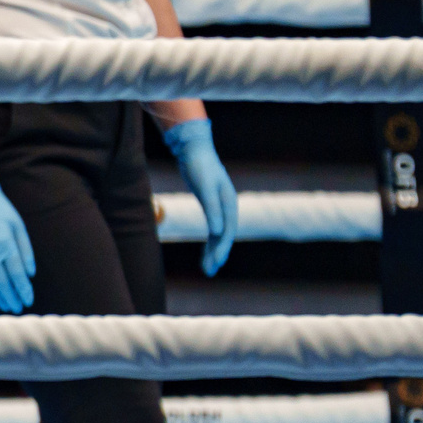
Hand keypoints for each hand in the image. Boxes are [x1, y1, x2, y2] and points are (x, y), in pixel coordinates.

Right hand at [0, 153, 34, 313]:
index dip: (23, 289)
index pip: (16, 274)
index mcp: (4, 243)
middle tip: (17, 308)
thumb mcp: (18, 226)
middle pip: (1, 281)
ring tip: (5, 306)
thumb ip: (25, 250)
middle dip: (11, 297)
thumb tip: (30, 274)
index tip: (28, 300)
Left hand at [163, 117, 237, 275]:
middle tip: (209, 272)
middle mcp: (227, 207)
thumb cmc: (199, 166)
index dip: (221, 248)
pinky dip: (209, 241)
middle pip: (224, 236)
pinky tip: (206, 252)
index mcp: (229, 204)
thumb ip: (211, 208)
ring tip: (207, 269)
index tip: (215, 262)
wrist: (194, 150)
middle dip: (217, 254)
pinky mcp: (210, 206)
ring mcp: (219, 207)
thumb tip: (217, 232)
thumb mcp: (204, 187)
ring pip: (218, 234)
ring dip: (213, 251)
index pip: (227, 231)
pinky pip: (212, 229)